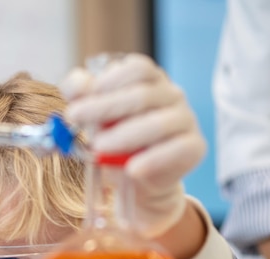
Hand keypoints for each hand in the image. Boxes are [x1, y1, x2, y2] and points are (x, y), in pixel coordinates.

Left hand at [60, 53, 206, 237]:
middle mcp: (171, 94)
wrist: (135, 177)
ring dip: (124, 135)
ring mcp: (185, 119)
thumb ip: (81, 94)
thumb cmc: (114, 137)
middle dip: (104, 107)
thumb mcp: (92, 115)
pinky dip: (152, 160)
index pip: (137, 69)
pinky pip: (177, 150)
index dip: (110, 80)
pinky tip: (132, 169)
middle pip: (142, 95)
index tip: (83, 95)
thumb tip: (75, 86)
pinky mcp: (194, 147)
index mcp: (149, 80)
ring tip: (98, 146)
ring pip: (158, 123)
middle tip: (75, 117)